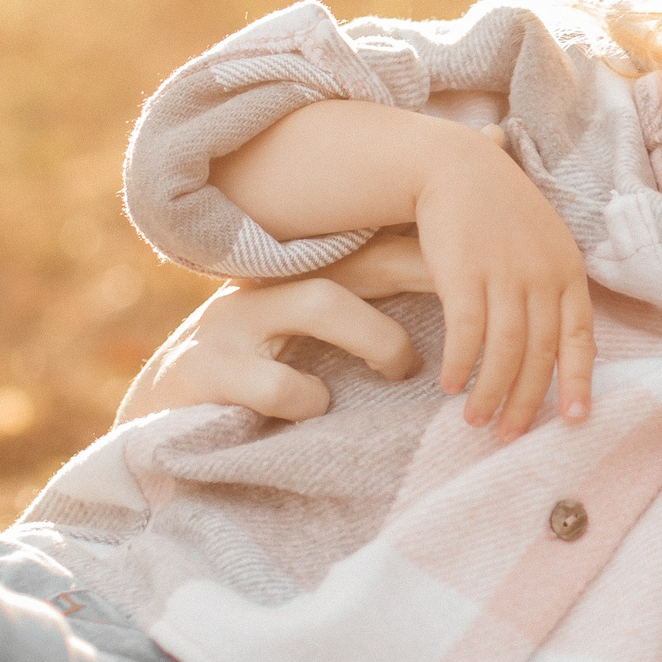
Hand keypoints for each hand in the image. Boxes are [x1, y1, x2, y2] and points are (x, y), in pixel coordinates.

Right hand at [209, 100, 595, 439]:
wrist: (158, 414)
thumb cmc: (254, 372)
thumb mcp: (309, 339)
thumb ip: (373, 314)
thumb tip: (455, 300)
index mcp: (307, 277)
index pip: (391, 248)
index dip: (448, 253)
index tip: (503, 264)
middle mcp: (275, 286)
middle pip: (364, 258)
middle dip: (426, 272)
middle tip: (474, 311)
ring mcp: (238, 323)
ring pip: (320, 300)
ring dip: (375, 335)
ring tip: (401, 367)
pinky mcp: (208, 370)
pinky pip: (272, 381)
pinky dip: (303, 395)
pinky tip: (317, 406)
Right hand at [414, 127, 597, 439]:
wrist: (458, 166)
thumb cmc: (499, 212)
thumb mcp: (542, 245)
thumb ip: (552, 290)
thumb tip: (558, 345)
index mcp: (568, 271)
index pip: (580, 337)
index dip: (579, 381)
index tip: (576, 419)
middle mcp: (543, 274)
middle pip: (541, 353)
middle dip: (527, 401)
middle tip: (510, 436)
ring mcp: (505, 272)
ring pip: (506, 350)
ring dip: (490, 392)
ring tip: (476, 420)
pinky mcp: (465, 271)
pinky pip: (468, 331)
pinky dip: (461, 363)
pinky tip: (450, 384)